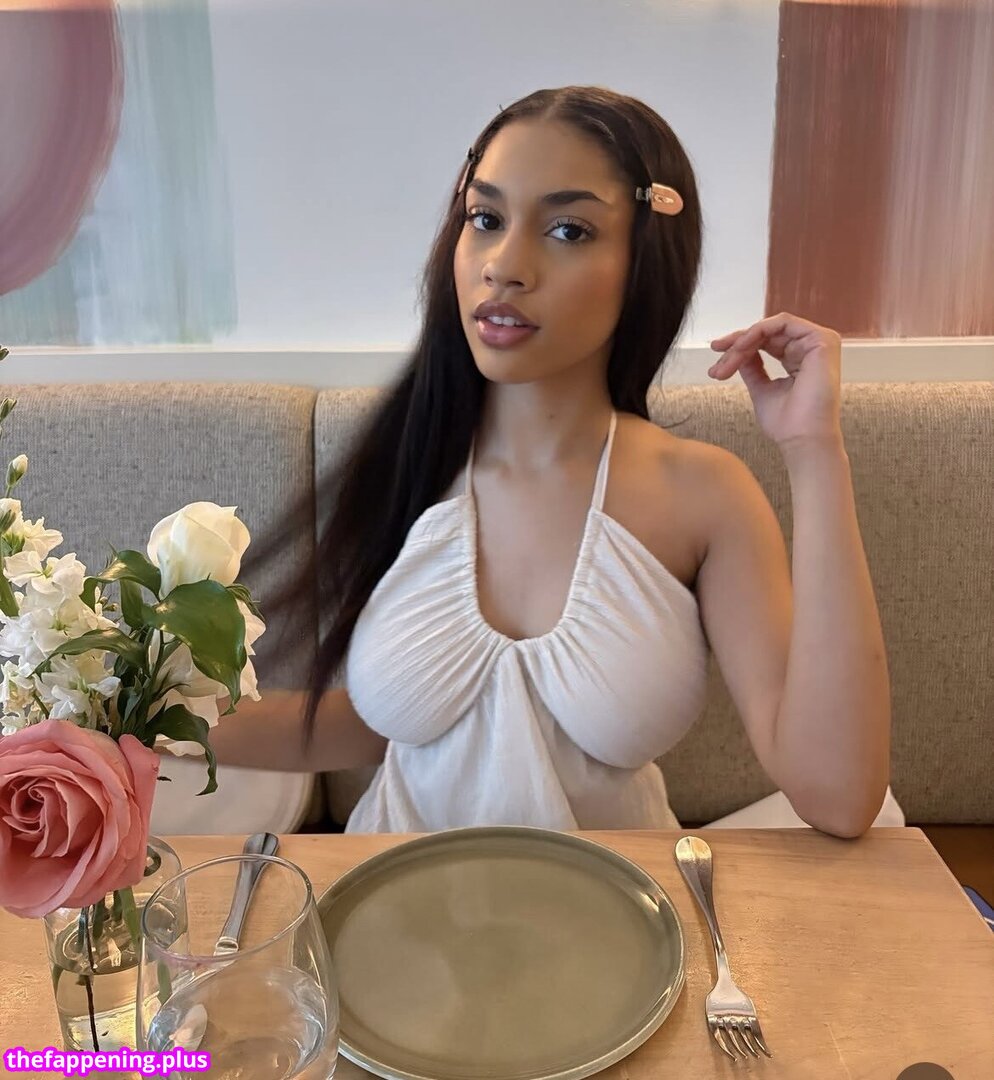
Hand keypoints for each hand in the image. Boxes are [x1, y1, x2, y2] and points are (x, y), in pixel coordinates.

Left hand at [708, 312, 842, 448]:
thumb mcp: (761, 389)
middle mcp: (810, 348)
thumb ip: (752, 368)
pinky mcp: (822, 340)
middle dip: (736, 346)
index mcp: (800, 360)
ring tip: (726, 360)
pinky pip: (783, 323)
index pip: (766, 343)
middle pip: (766, 334)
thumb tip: (737, 352)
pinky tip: (741, 347)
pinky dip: (758, 332)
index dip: (739, 349)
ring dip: (743, 341)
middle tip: (717, 365)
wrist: (801, 439)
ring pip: (771, 328)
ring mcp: (818, 342)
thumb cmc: (787, 424)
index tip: (716, 365)